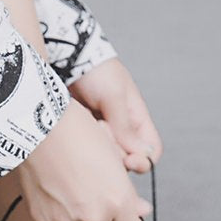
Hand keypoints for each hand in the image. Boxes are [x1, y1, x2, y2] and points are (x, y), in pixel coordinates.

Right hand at [15, 99, 150, 220]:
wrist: (37, 128)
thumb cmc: (77, 135)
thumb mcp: (116, 161)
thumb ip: (130, 195)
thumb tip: (142, 212)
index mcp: (117, 201)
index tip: (126, 219)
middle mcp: (93, 217)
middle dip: (102, 214)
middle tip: (92, 186)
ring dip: (80, 215)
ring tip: (71, 185)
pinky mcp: (44, 220)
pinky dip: (58, 211)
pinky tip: (55, 187)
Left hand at [70, 57, 162, 172]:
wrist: (68, 59)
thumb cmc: (97, 71)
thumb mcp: (114, 96)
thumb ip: (126, 126)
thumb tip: (144, 153)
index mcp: (138, 120)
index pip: (151, 151)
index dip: (143, 161)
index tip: (128, 160)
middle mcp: (123, 130)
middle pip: (126, 159)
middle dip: (115, 153)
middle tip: (101, 130)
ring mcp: (103, 133)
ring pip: (107, 157)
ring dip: (99, 147)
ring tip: (89, 124)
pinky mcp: (86, 135)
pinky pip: (89, 150)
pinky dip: (85, 145)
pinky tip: (80, 128)